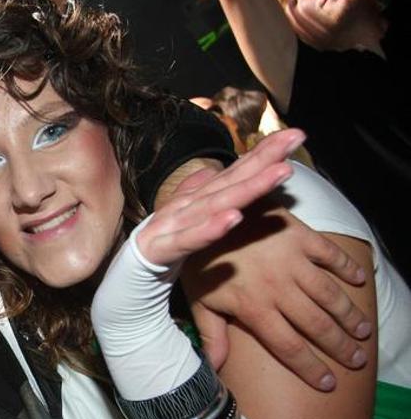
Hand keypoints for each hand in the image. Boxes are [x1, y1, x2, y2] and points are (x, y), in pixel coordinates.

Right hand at [134, 130, 300, 266]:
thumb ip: (195, 196)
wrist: (122, 283)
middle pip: (230, 181)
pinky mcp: (159, 249)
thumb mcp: (184, 224)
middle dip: (263, 159)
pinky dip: (209, 229)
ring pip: (215, 205)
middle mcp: (185, 207)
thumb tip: (209, 173)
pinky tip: (232, 217)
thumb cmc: (158, 252)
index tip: (295, 136)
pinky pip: (188, 240)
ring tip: (279, 173)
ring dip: (248, 188)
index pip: (233, 174)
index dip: (262, 153)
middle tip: (295, 138)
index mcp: (194, 202)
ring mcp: (172, 226)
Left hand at [172, 132, 371, 391]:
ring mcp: (291, 260)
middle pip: (315, 325)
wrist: (203, 210)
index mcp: (253, 307)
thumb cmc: (198, 258)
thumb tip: (214, 368)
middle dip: (338, 346)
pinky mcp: (299, 235)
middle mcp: (277, 288)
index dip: (309, 367)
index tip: (328, 383)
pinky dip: (347, 267)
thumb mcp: (199, 298)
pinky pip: (329, 254)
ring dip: (349, 314)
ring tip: (363, 332)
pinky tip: (360, 280)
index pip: (287, 346)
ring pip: (328, 294)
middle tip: (357, 360)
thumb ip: (212, 334)